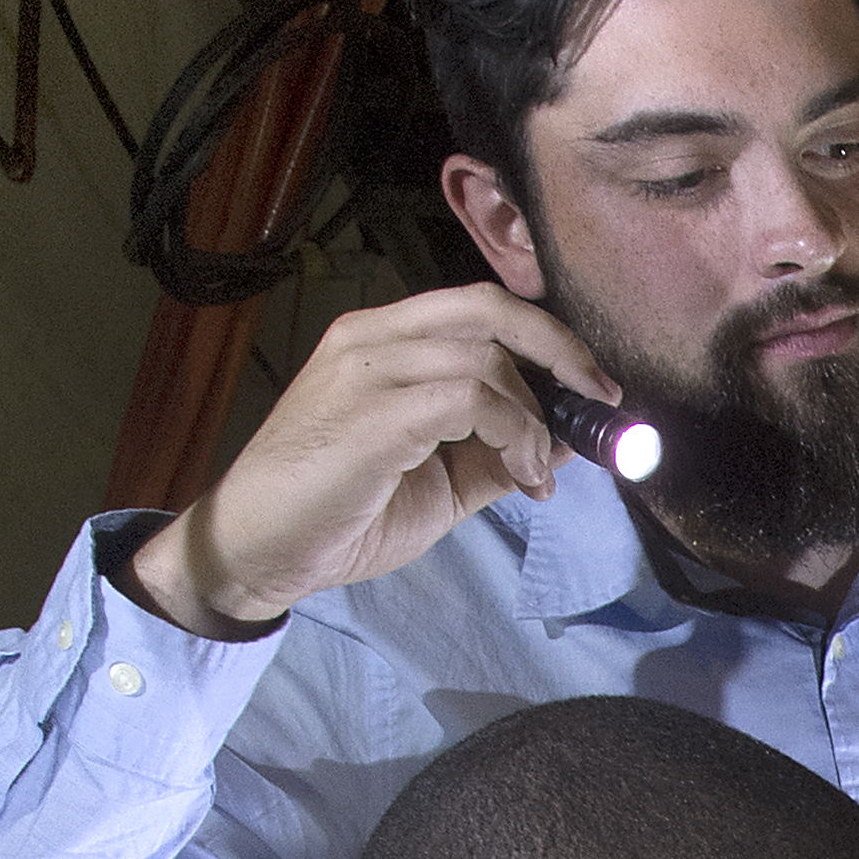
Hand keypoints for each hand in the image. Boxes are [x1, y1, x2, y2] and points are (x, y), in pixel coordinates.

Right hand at [134, 283, 619, 635]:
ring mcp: (368, 369)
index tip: (591, 389)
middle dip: (563, 351)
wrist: (255, 550)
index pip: (480, 309)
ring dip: (536, 418)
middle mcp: (373, 338)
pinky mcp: (373, 412)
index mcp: (382, 340)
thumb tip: (566, 444)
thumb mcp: (437, 482)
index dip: (547, 340)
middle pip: (491, 308)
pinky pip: (471, 398)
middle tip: (603, 403)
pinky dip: (515, 433)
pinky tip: (521, 475)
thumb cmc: (337, 514)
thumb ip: (494, 454)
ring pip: (487, 357)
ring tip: (537, 473)